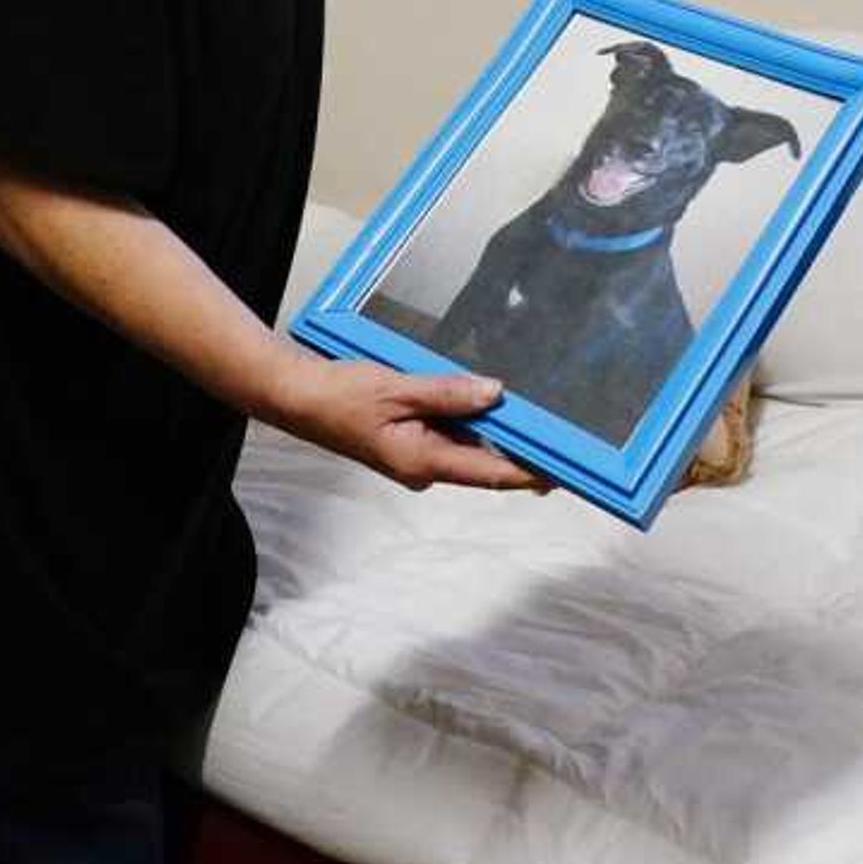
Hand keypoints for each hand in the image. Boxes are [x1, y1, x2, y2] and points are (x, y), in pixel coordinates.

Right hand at [273, 358, 548, 493]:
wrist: (299, 398)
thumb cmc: (342, 396)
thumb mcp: (399, 389)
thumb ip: (448, 392)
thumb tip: (495, 393)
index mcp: (423, 462)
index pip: (490, 474)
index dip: (529, 472)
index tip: (563, 469)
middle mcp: (424, 468)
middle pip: (483, 460)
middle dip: (516, 444)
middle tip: (553, 423)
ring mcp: (417, 457)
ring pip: (466, 445)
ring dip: (491, 428)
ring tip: (525, 406)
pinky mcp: (409, 443)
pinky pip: (449, 434)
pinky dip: (467, 419)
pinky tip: (481, 397)